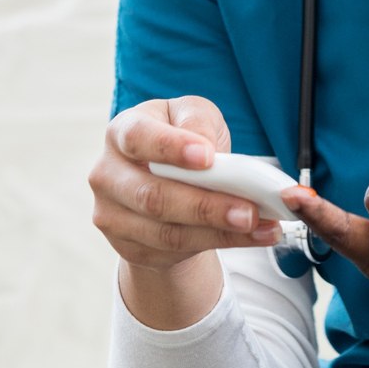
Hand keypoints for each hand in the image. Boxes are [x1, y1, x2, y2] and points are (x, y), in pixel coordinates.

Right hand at [88, 95, 284, 272]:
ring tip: (260, 226)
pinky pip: (174, 251)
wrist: (165, 180)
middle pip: (153, 197)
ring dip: (219, 233)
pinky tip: (250, 237)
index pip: (139, 138)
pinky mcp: (130, 247)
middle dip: (206, 206)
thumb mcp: (193, 116)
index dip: (172, 148)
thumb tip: (205, 148)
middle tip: (249, 211)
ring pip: (167, 233)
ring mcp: (113, 216)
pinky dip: (217, 244)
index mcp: (122, 131)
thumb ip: (198, 123)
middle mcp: (108, 175)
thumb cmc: (182, 138)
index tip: (207, 157)